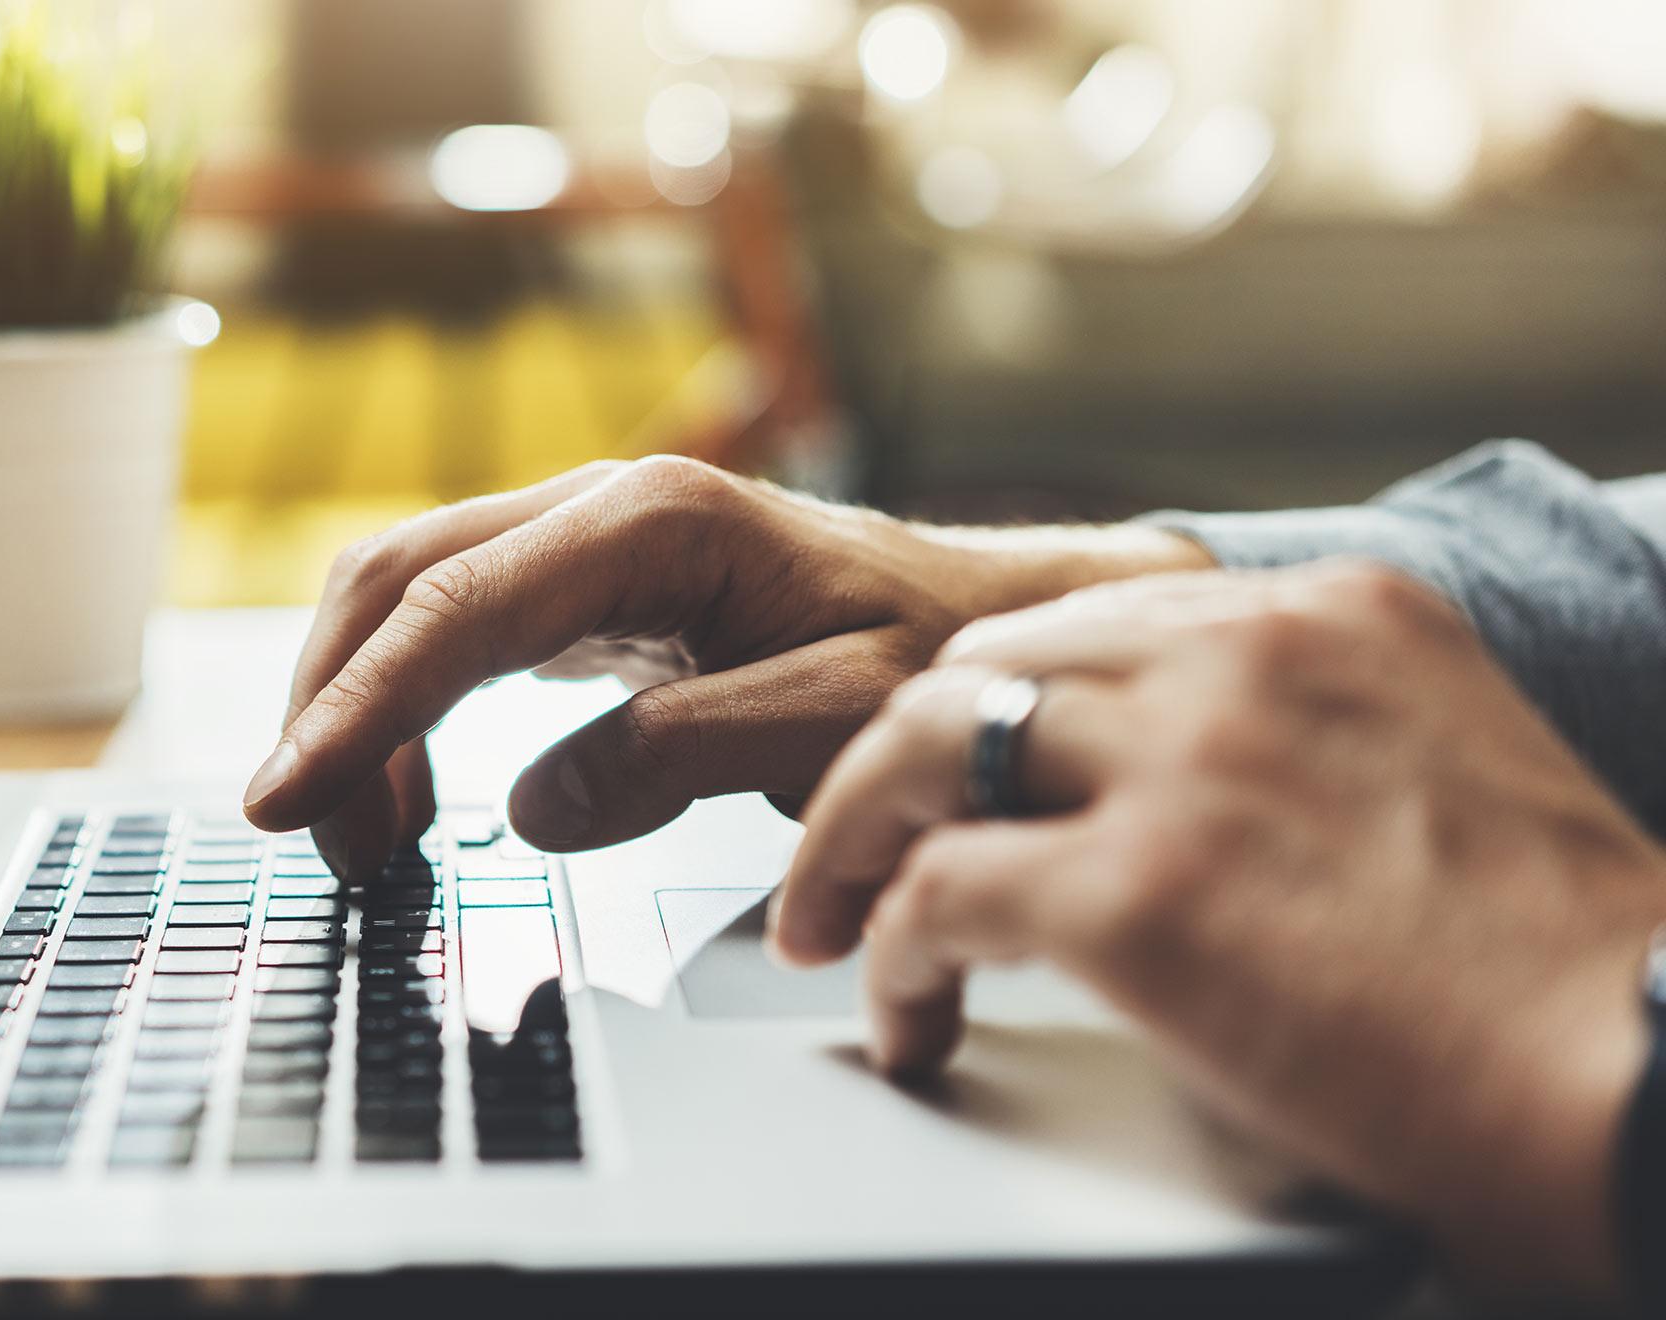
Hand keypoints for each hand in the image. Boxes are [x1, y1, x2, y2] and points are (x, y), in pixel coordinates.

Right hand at [241, 455, 1208, 877]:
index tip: (286, 801)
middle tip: (305, 837)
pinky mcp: (585, 587)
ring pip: (410, 598)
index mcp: (651, 523)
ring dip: (356, 709)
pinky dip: (405, 709)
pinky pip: (455, 631)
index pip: (453, 611)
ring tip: (363, 842)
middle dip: (328, 705)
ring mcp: (585, 540)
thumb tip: (533, 807)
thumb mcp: (838, 718)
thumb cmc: (933, 662)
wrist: (989, 622)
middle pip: (396, 580)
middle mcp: (600, 508)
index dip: (355, 710)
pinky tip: (412, 794)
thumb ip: (686, 756)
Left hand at [774, 560, 1665, 1298]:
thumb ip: (1304, 743)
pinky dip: (888, 956)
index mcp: (1332, 615)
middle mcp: (1247, 657)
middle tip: (859, 843)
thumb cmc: (1565, 975)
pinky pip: (933, 895)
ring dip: (849, 839)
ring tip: (827, 921)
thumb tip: (1168, 798)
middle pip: (979, 663)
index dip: (996, 702)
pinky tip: (905, 1013)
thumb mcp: (1436, 773)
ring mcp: (1186, 763)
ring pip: (920, 745)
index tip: (954, 768)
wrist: (1647, 1073)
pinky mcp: (1139, 890)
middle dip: (898, 759)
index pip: (1088, 618)